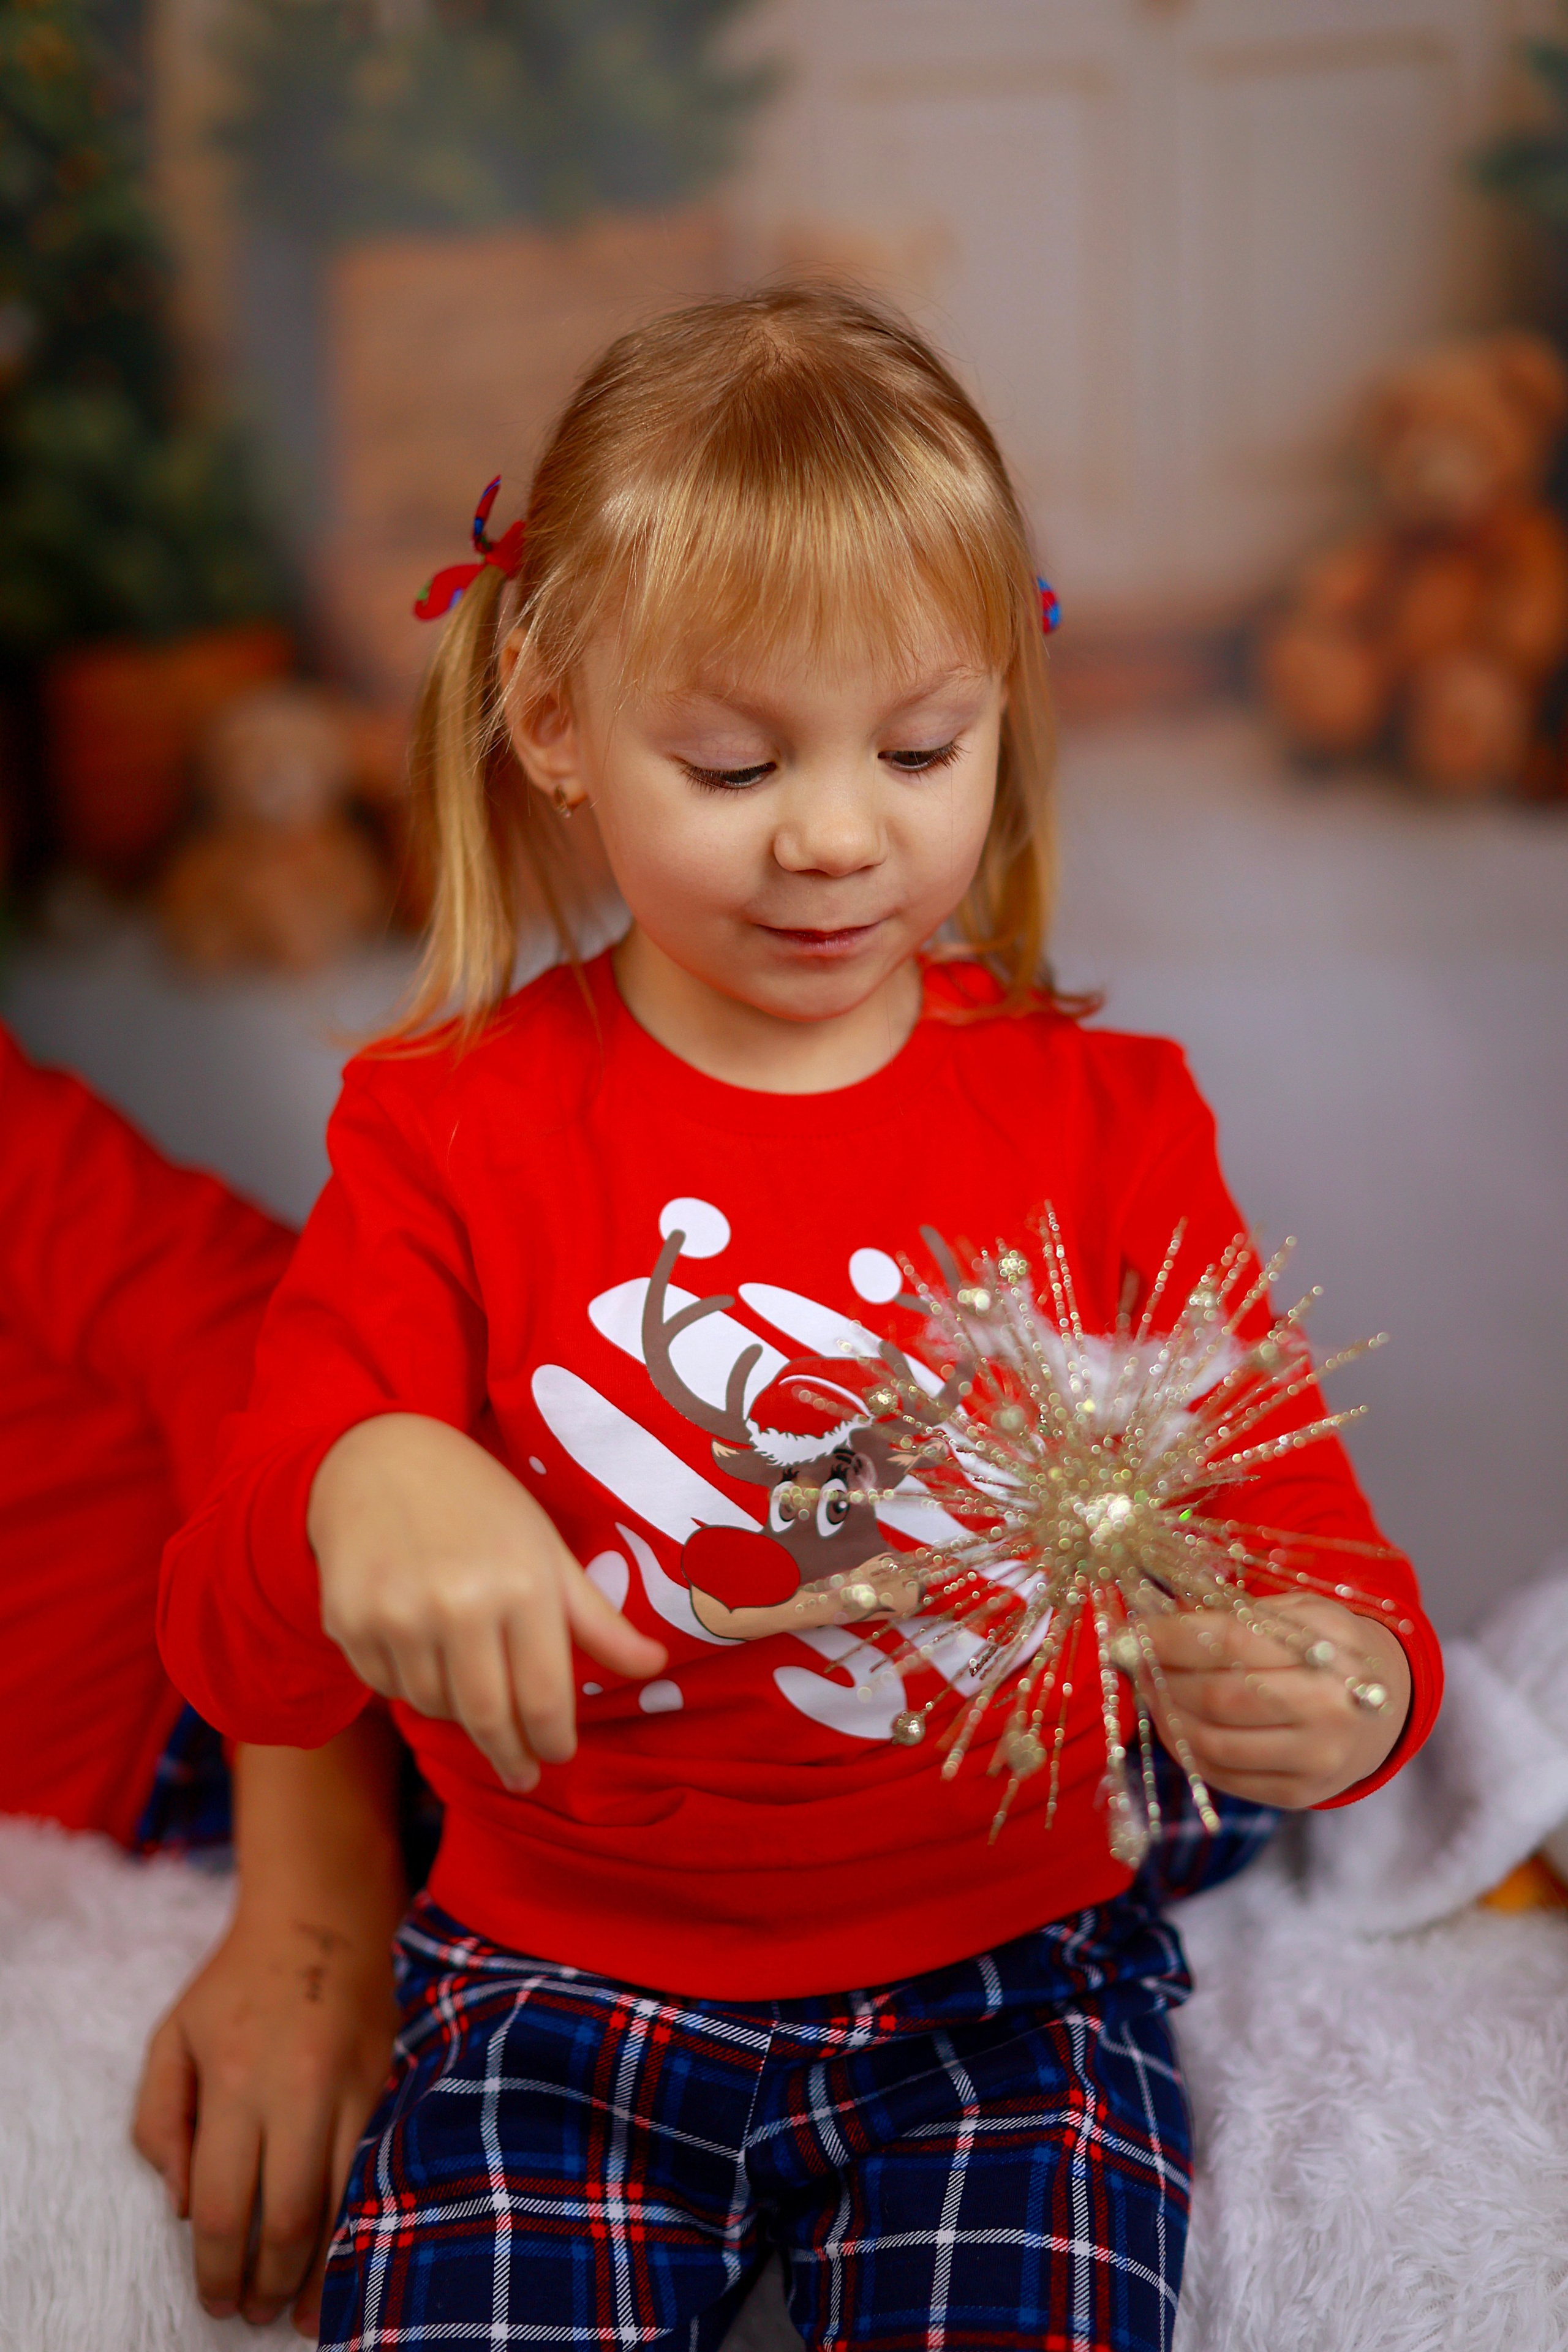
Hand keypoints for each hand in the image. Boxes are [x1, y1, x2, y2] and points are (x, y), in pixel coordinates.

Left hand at [133, 1898, 398, 2333]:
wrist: (323, 1915)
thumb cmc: (237, 1981)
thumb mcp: (172, 2039)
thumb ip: (159, 2124)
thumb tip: (184, 2206)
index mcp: (234, 2081)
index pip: (224, 2207)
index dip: (217, 2271)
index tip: (215, 2301)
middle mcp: (298, 2090)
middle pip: (289, 2219)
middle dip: (271, 2284)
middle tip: (256, 2313)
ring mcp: (355, 2087)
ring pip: (345, 2204)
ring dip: (324, 2271)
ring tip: (303, 2311)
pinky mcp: (391, 2083)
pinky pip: (379, 2171)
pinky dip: (364, 2224)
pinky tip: (352, 2257)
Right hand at [309, 1414, 667, 1788]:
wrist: (379, 1459)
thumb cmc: (480, 1504)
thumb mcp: (546, 1551)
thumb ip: (597, 1620)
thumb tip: (656, 1665)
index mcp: (523, 1586)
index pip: (544, 1696)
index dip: (553, 1738)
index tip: (557, 1756)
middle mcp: (459, 1606)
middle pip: (487, 1716)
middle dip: (509, 1754)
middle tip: (521, 1773)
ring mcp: (397, 1616)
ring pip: (434, 1707)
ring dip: (457, 1713)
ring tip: (470, 1687)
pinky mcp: (348, 1622)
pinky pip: (386, 1686)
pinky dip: (409, 1685)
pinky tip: (420, 1653)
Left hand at [1141, 1593, 1411, 1809]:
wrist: (1388, 1708)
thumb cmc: (1328, 1648)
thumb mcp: (1298, 1613)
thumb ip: (1235, 1616)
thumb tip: (1155, 1624)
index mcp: (1329, 1651)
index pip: (1231, 1642)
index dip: (1170, 1638)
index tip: (1129, 1632)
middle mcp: (1328, 1710)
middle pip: (1218, 1697)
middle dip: (1162, 1677)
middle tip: (1133, 1660)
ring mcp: (1316, 1760)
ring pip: (1214, 1743)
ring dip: (1166, 1715)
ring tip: (1149, 1688)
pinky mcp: (1299, 1795)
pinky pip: (1223, 1776)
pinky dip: (1186, 1748)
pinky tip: (1173, 1722)